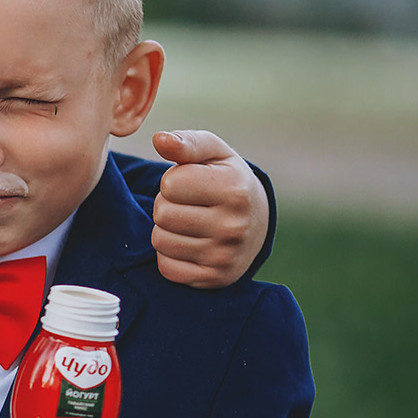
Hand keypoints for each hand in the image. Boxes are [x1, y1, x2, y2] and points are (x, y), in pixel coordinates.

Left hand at [149, 130, 267, 288]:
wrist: (257, 222)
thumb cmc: (226, 179)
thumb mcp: (214, 153)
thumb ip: (186, 143)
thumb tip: (159, 139)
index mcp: (234, 190)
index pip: (170, 184)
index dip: (173, 180)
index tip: (191, 183)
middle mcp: (233, 226)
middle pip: (162, 214)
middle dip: (167, 205)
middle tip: (188, 204)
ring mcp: (224, 256)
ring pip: (160, 241)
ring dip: (166, 229)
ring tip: (188, 222)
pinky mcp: (213, 278)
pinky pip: (166, 267)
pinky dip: (169, 255)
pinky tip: (189, 243)